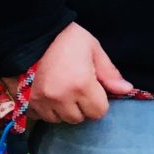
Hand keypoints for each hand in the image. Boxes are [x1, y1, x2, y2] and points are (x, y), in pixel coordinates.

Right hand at [5, 22, 131, 123]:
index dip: (99, 101)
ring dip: (63, 110)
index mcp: (81, 84)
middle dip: (81, 107)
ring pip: (59, 120)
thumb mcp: (94, 49)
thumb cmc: (67, 39)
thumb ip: (110, 73)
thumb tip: (126, 90)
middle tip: (76, 88)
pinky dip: (46, 110)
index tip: (93, 88)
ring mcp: (42, 101)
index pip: (99, 112)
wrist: (31, 33)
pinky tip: (48, 96)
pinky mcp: (27, 102)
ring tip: (62, 91)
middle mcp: (61, 97)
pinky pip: (40, 117)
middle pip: (79, 118)